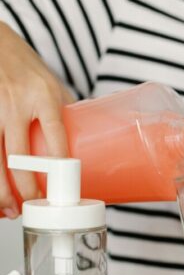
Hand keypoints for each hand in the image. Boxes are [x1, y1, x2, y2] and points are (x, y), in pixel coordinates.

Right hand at [0, 22, 72, 217]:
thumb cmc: (26, 65)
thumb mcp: (53, 85)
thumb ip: (62, 114)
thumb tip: (83, 145)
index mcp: (43, 95)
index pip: (56, 135)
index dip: (59, 164)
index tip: (65, 186)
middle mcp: (16, 103)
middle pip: (19, 156)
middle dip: (26, 188)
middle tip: (33, 206)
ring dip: (1, 190)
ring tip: (10, 209)